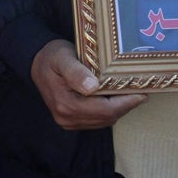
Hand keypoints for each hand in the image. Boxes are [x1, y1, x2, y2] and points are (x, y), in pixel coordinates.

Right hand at [31, 39, 146, 129]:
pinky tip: (114, 98)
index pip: (105, 110)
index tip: (142, 92)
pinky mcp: (70, 120)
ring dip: (118, 109)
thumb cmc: (51, 56)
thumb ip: (76, 72)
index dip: (126, 102)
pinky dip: (108, 110)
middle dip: (125, 105)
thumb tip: (92, 86)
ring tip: (130, 93)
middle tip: (140, 91)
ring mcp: (68, 121)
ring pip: (103, 120)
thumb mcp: (62, 57)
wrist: (35, 62)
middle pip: (106, 117)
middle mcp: (67, 117)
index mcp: (66, 104)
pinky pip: (96, 120)